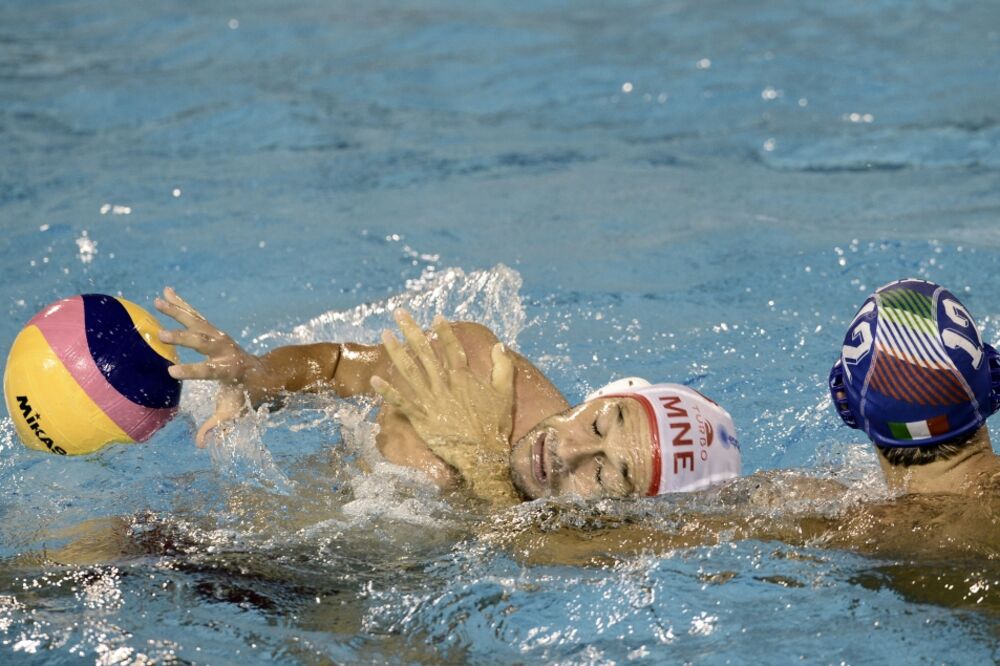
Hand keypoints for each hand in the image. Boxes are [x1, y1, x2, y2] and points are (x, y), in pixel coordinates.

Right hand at [154, 287, 260, 446]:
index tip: (170, 371)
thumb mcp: (235, 413)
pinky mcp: (214, 330)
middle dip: (183, 338)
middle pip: (203, 341)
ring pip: (198, 321)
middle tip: (160, 335)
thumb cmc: (246, 396)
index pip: (210, 371)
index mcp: (231, 371)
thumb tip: (201, 445)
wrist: (266, 374)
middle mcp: (226, 350)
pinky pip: (196, 315)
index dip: (192, 371)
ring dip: (177, 311)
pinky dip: (181, 304)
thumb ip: (219, 427)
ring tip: (157, 300)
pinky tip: (166, 292)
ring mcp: (220, 337)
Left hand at [371, 310, 517, 501]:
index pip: (452, 349)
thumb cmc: (495, 425)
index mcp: (463, 378)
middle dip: (411, 331)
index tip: (436, 317)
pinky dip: (388, 392)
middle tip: (399, 313)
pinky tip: (375, 379)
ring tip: (385, 335)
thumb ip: (503, 367)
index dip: (444, 332)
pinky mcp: (422, 419)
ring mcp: (431, 401)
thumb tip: (499, 346)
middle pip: (425, 352)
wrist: (484, 454)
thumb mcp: (505, 393)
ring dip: (396, 352)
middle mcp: (444, 385)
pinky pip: (401, 403)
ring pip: (410, 371)